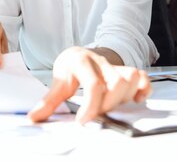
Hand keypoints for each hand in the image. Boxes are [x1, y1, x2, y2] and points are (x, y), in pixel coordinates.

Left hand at [27, 47, 150, 123]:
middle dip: (109, 103)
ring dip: (124, 98)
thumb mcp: (57, 81)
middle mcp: (101, 62)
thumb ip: (48, 102)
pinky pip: (143, 76)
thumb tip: (33, 118)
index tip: (83, 121)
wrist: (78, 54)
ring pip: (131, 78)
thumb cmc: (69, 69)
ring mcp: (115, 65)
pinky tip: (134, 100)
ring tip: (111, 106)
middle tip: (97, 113)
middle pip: (116, 82)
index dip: (91, 106)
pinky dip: (144, 90)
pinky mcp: (126, 70)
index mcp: (81, 62)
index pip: (93, 84)